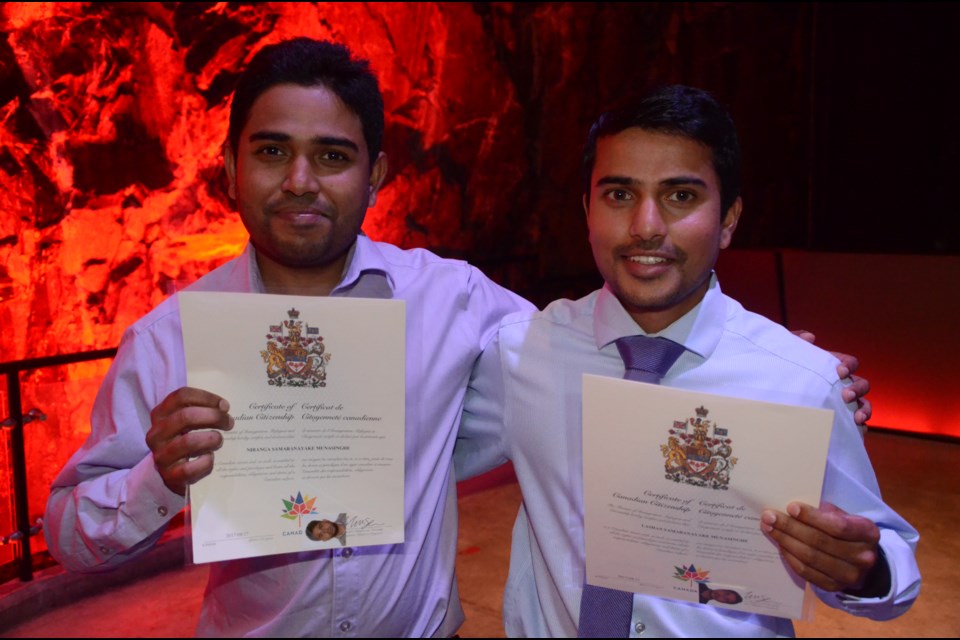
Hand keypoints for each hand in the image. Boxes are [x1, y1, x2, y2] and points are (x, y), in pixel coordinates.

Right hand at [146, 387, 232, 494]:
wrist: (172, 473)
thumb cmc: (185, 440)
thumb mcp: (186, 422)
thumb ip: (200, 410)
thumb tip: (224, 407)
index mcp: (160, 415)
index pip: (181, 397)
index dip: (206, 398)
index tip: (225, 405)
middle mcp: (156, 434)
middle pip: (186, 417)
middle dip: (213, 417)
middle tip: (229, 422)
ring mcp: (161, 456)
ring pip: (188, 442)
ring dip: (211, 439)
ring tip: (220, 440)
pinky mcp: (169, 476)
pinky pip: (191, 468)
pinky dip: (206, 462)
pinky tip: (211, 458)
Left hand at [761, 502, 880, 593]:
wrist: (862, 563)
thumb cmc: (849, 533)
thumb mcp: (847, 517)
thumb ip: (827, 512)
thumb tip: (794, 508)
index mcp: (868, 534)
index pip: (838, 526)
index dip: (812, 517)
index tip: (790, 507)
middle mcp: (862, 557)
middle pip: (819, 542)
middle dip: (790, 527)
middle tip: (769, 516)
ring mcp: (848, 576)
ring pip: (810, 557)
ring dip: (785, 541)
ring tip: (768, 528)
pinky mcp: (834, 587)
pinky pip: (806, 572)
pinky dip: (790, 557)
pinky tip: (780, 544)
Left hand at [790, 330, 871, 424]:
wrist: (770, 394)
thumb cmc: (782, 371)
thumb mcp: (786, 355)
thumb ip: (795, 341)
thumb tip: (810, 338)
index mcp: (833, 369)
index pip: (850, 363)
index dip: (849, 365)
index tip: (840, 371)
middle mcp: (842, 386)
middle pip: (862, 384)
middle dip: (857, 389)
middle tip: (846, 396)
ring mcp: (844, 405)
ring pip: (864, 404)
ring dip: (865, 409)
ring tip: (857, 418)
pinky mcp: (841, 421)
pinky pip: (857, 426)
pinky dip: (861, 428)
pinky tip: (857, 431)